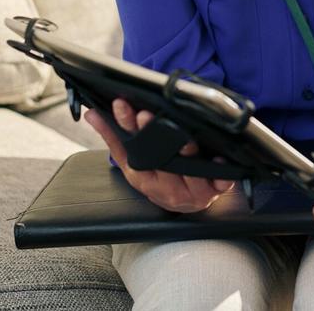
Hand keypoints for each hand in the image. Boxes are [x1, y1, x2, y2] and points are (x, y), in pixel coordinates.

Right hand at [84, 98, 232, 212]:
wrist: (187, 203)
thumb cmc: (159, 179)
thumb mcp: (133, 162)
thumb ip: (114, 137)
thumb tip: (93, 114)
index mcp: (144, 178)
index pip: (134, 151)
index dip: (129, 128)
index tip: (128, 109)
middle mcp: (167, 188)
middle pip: (161, 161)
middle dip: (154, 136)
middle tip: (148, 116)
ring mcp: (192, 191)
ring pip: (189, 173)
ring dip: (187, 155)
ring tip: (184, 140)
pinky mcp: (216, 190)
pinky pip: (221, 183)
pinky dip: (221, 174)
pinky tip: (219, 159)